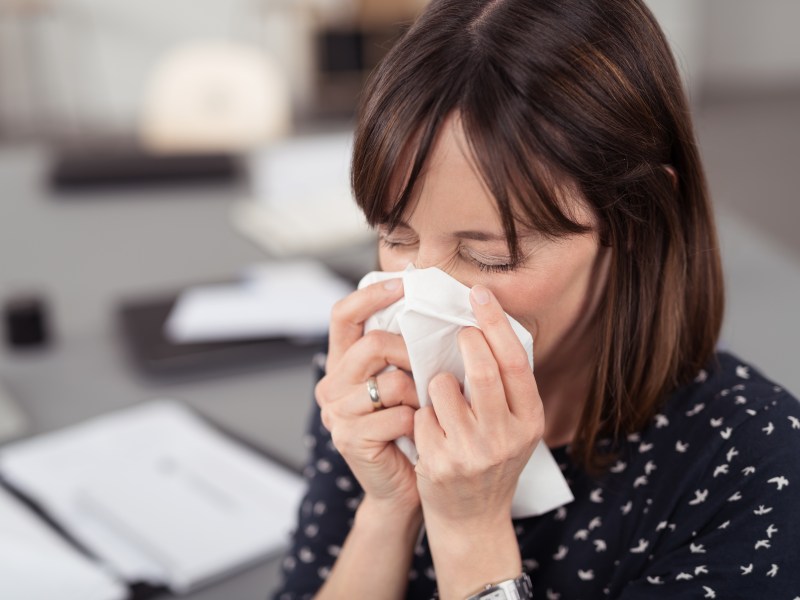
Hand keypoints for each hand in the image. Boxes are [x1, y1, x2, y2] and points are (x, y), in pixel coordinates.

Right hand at [315, 278, 420, 511]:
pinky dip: (417, 421)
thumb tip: (429, 307)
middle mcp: (331, 385)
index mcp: (342, 364)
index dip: (371, 295)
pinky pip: (396, 415)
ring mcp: (336, 413)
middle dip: (409, 353)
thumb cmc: (409, 429)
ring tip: (424, 408)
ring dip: (418, 393)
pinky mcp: (350, 438)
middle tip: (428, 368)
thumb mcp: (403, 382)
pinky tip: (418, 431)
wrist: (403, 487)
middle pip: (372, 344)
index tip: (402, 284)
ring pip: (390, 381)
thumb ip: (402, 350)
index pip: (343, 315)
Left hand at [414, 284, 544, 528]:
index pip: (514, 361)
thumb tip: (486, 327)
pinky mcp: (440, 463)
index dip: (495, 322)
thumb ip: (507, 388)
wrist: (472, 519)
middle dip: (465, 342)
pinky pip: (421, 414)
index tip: (479, 293)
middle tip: (459, 334)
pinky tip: (430, 430)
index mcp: (530, 420)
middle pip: (482, 369)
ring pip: (442, 387)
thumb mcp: (514, 428)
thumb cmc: (491, 461)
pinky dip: (421, 413)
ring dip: (436, 382)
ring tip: (442, 398)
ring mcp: (472, 452)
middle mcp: (506, 436)